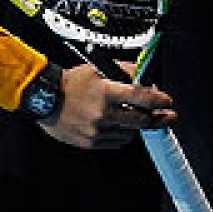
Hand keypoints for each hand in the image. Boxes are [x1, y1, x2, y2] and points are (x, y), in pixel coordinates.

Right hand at [43, 60, 174, 148]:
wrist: (44, 99)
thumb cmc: (69, 83)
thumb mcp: (97, 69)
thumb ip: (124, 71)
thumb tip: (146, 81)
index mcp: (105, 92)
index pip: (142, 97)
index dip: (160, 100)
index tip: (168, 101)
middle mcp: (102, 113)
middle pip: (141, 120)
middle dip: (159, 118)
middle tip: (168, 116)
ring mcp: (96, 130)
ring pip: (130, 132)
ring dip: (136, 125)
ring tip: (134, 118)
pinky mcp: (90, 142)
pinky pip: (117, 142)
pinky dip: (122, 134)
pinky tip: (119, 126)